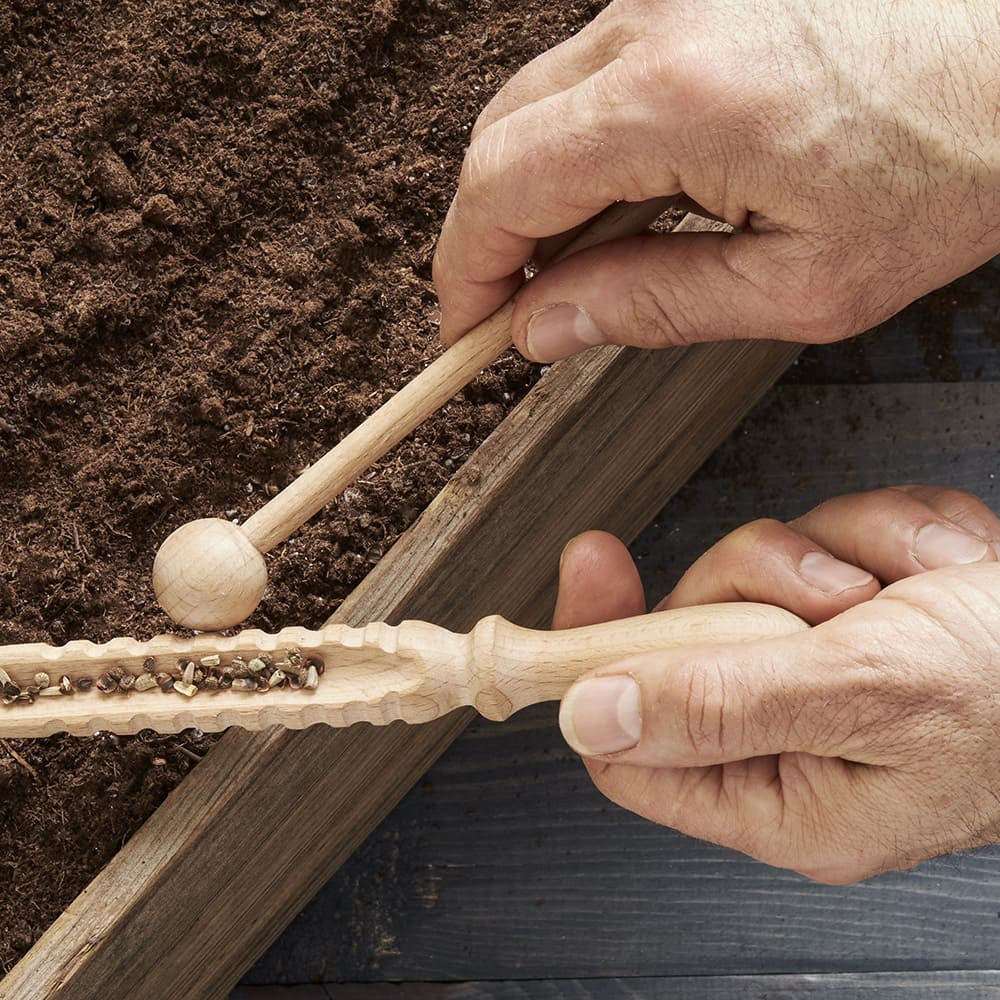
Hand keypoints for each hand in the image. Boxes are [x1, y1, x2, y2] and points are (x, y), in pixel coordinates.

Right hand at [433, 0, 999, 359]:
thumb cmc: (950, 162)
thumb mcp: (800, 285)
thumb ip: (650, 305)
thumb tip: (545, 325)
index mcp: (676, 102)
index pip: (501, 187)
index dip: (466, 268)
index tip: (468, 326)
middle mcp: (656, 21)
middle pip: (502, 135)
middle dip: (489, 232)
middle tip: (517, 306)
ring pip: (544, 101)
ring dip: (540, 189)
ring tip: (585, 262)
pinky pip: (596, 72)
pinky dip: (587, 144)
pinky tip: (632, 197)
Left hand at [554, 486, 999, 882]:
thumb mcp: (867, 693)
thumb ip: (720, 705)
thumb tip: (587, 715)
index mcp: (784, 797)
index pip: (631, 743)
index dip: (598, 654)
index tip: (593, 565)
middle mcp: (797, 740)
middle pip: (692, 635)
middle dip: (757, 582)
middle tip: (837, 596)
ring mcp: (831, 670)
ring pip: (760, 573)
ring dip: (840, 551)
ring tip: (919, 583)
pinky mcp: (865, 616)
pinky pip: (828, 538)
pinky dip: (887, 531)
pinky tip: (943, 565)